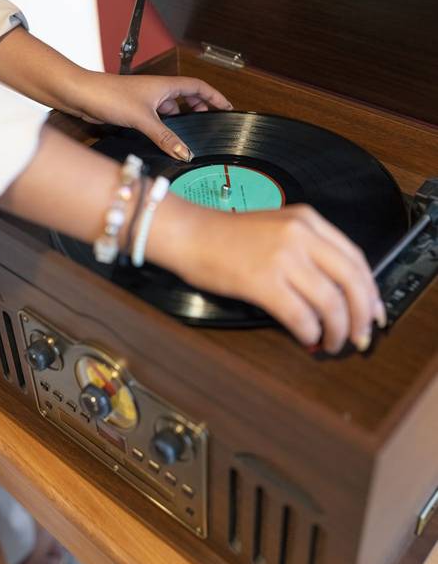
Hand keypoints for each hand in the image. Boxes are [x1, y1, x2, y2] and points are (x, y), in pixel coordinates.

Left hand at [0, 28, 231, 160]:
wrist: (80, 95)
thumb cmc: (109, 96)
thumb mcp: (143, 119)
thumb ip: (165, 137)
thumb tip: (185, 153)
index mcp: (165, 85)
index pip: (199, 87)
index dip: (215, 96)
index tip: (228, 107)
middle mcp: (158, 91)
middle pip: (187, 98)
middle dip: (200, 109)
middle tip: (211, 124)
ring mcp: (146, 101)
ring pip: (171, 110)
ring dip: (181, 120)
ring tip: (190, 136)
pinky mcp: (134, 111)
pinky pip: (157, 119)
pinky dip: (165, 128)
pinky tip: (165, 139)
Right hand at [151, 201, 384, 353]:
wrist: (189, 233)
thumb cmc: (225, 235)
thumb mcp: (277, 228)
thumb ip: (308, 250)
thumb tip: (333, 292)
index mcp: (307, 221)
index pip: (355, 258)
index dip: (370, 291)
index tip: (374, 313)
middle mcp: (301, 235)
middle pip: (352, 281)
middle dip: (362, 315)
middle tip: (361, 337)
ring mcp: (282, 257)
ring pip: (330, 302)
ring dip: (338, 330)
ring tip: (333, 343)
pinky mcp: (262, 281)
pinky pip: (300, 315)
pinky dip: (310, 332)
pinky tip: (307, 338)